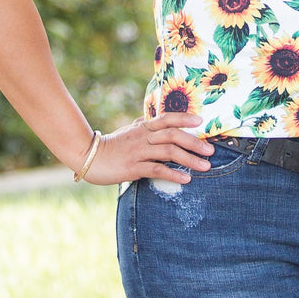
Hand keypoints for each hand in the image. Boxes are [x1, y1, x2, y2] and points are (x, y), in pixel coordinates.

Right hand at [80, 114, 214, 185]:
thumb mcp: (127, 132)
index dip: (184, 118)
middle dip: (194, 142)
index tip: (201, 121)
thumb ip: (141, 125)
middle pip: (173, 135)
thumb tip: (151, 119)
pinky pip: (156, 170)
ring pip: (168, 152)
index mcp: (143, 128)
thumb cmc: (110, 146)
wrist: (88, 157)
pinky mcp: (133, 168)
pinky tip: (185, 179)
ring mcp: (138, 152)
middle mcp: (143, 137)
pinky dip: (172, 174)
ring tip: (205, 166)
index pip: (166, 119)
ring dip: (189, 159)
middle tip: (211, 150)